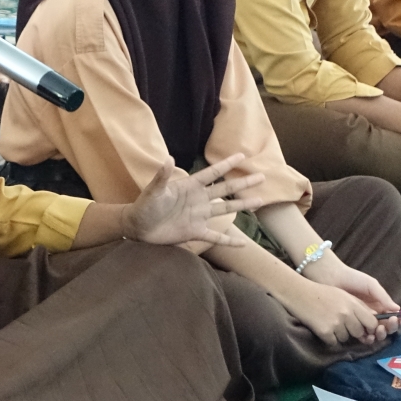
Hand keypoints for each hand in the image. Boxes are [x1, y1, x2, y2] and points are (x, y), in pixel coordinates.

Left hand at [122, 156, 267, 247]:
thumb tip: (169, 159)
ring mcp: (199, 216)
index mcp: (190, 187)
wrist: (138, 227)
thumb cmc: (144, 206)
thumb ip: (162, 176)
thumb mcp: (153, 190)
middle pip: (225, 189)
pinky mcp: (195, 232)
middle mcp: (198, 200)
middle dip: (243, 183)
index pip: (212, 173)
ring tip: (259, 201)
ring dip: (242, 205)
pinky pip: (216, 237)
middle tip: (262, 176)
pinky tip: (242, 245)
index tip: (242, 156)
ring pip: (225, 209)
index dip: (226, 164)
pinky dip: (228, 241)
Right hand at [279, 273, 382, 346]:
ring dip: (339, 334)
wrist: (298, 292)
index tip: (363, 328)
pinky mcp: (324, 331)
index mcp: (353, 303)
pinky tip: (321, 327)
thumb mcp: (342, 295)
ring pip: (345, 338)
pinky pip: (333, 342)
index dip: (369, 327)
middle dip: (352, 331)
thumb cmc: (320, 293)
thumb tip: (373, 321)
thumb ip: (358, 307)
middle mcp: (346, 314)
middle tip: (341, 324)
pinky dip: (328, 338)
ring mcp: (335, 323)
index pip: (372, 322)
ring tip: (328, 322)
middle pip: (359, 332)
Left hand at [300, 256, 400, 345]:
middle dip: (390, 328)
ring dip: (380, 335)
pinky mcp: (350, 325)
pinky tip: (367, 337)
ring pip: (375, 333)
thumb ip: (383, 297)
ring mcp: (361, 321)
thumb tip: (397, 309)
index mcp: (379, 305)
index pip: (393, 316)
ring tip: (378, 331)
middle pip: (386, 327)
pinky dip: (367, 338)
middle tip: (388, 324)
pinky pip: (361, 335)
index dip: (399, 321)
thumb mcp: (371, 285)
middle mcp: (372, 315)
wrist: (331, 279)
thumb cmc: (352, 279)